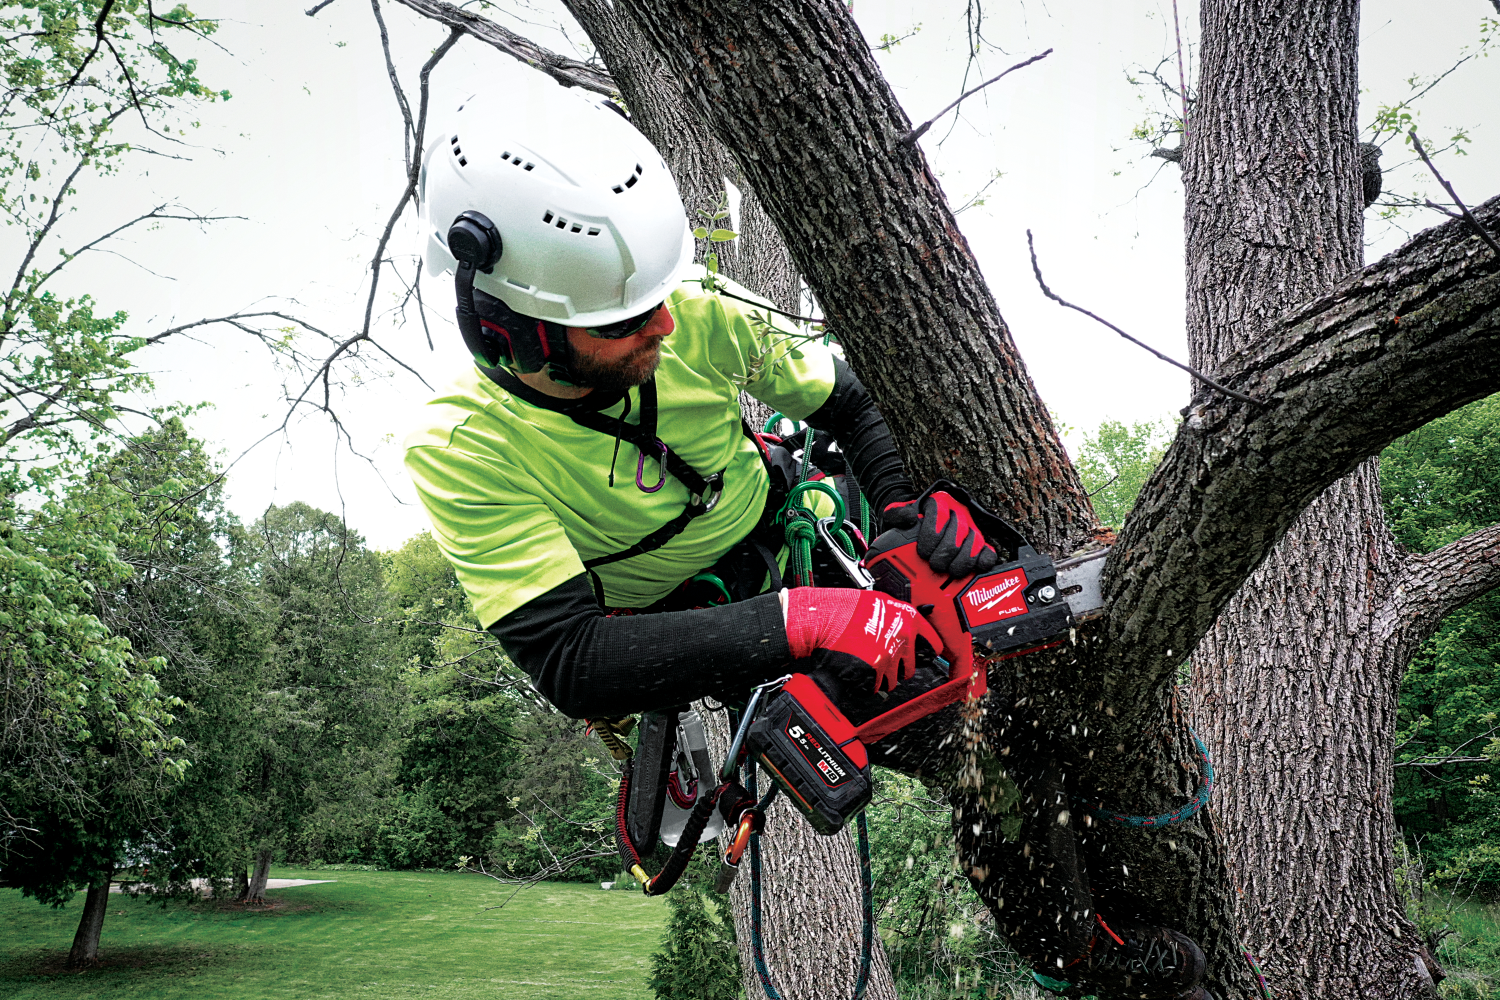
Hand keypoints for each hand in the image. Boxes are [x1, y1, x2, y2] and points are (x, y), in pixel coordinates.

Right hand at [783, 587, 939, 691]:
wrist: (826, 617)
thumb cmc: (847, 608)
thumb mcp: (882, 603)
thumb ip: (899, 618)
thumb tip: (907, 630)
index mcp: (909, 619)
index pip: (934, 645)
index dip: (927, 654)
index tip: (924, 658)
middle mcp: (903, 638)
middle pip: (910, 668)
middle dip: (897, 668)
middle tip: (882, 661)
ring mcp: (890, 656)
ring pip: (893, 680)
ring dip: (880, 677)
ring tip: (865, 663)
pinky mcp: (875, 670)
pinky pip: (875, 685)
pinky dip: (867, 683)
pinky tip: (857, 669)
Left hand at [883, 491, 998, 576]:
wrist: (920, 528)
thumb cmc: (909, 524)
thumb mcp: (896, 517)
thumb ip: (896, 514)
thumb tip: (910, 517)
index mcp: (938, 502)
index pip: (939, 515)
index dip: (932, 535)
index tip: (923, 552)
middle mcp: (958, 512)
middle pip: (957, 532)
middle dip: (945, 552)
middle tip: (935, 565)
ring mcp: (972, 528)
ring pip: (974, 541)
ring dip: (962, 560)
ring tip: (950, 571)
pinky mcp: (982, 543)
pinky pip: (988, 552)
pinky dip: (983, 561)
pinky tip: (974, 569)